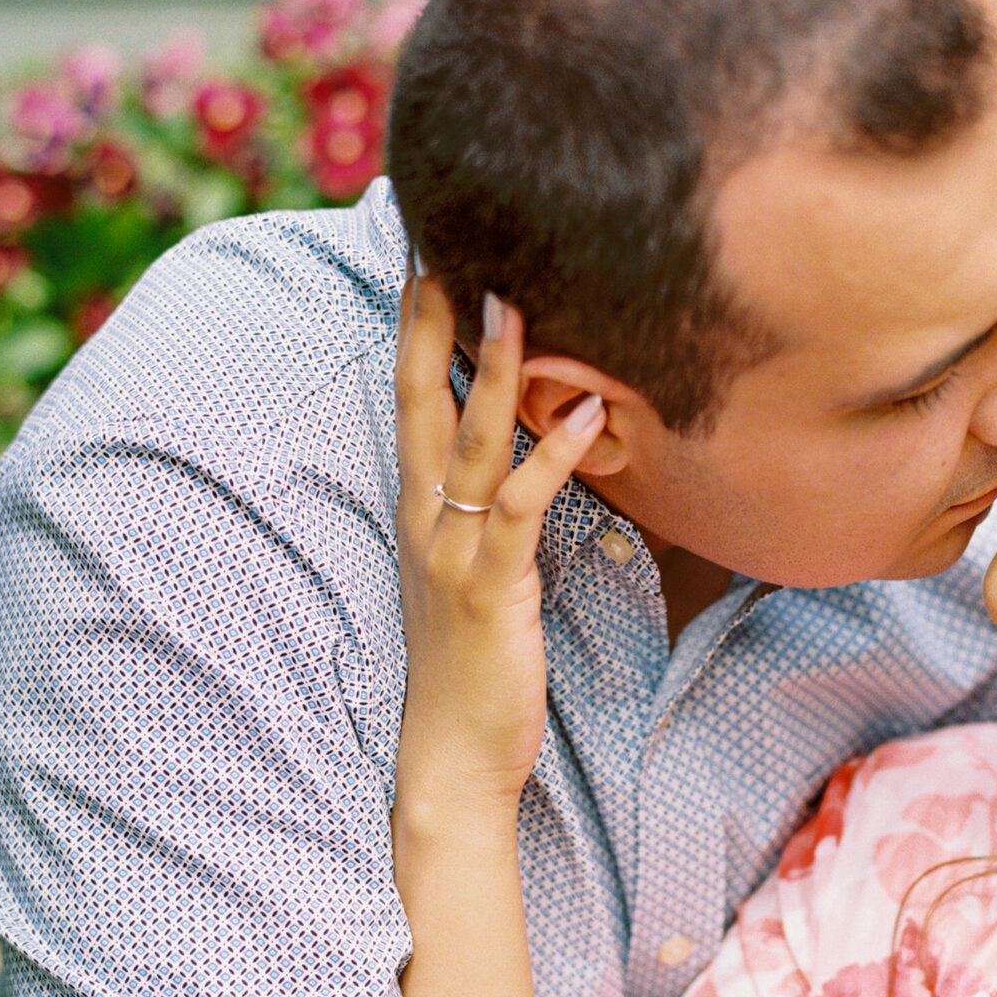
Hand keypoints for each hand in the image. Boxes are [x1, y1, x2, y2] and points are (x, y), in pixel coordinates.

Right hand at [392, 279, 606, 811]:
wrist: (452, 756)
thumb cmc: (475, 664)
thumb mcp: (478, 571)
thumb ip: (493, 510)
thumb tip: (531, 454)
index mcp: (420, 509)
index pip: (412, 399)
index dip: (416, 327)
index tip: (427, 255)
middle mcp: (426, 518)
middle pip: (424, 399)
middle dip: (434, 318)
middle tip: (447, 240)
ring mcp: (454, 551)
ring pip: (472, 440)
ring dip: (498, 369)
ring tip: (519, 298)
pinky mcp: (492, 587)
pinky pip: (520, 507)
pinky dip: (552, 457)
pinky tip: (585, 413)